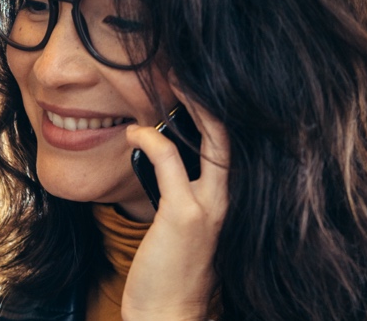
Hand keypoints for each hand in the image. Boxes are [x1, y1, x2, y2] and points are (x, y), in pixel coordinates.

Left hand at [121, 85, 230, 320]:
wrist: (169, 314)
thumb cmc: (169, 272)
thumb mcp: (178, 225)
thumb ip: (177, 192)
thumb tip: (158, 158)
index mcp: (226, 200)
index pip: (232, 145)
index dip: (218, 112)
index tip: (197, 85)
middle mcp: (227, 200)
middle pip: (231, 134)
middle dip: (212, 98)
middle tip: (187, 69)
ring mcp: (209, 207)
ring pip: (213, 141)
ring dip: (192, 106)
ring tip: (172, 81)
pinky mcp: (184, 215)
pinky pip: (170, 162)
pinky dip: (150, 140)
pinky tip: (134, 132)